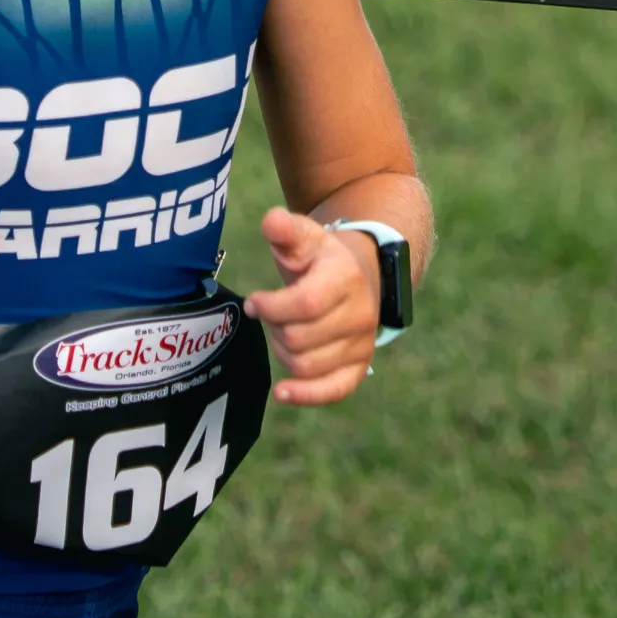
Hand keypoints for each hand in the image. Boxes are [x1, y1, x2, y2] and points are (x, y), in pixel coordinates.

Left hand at [243, 207, 379, 405]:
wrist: (362, 275)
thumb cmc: (321, 257)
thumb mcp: (305, 236)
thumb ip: (284, 229)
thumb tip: (271, 222)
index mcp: (345, 279)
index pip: (305, 304)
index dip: (271, 307)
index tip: (253, 302)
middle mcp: (361, 314)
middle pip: (300, 338)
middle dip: (273, 327)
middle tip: (270, 313)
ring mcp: (363, 344)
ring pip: (306, 364)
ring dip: (282, 350)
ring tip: (281, 331)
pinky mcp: (360, 366)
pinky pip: (333, 390)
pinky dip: (306, 395)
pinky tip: (282, 392)